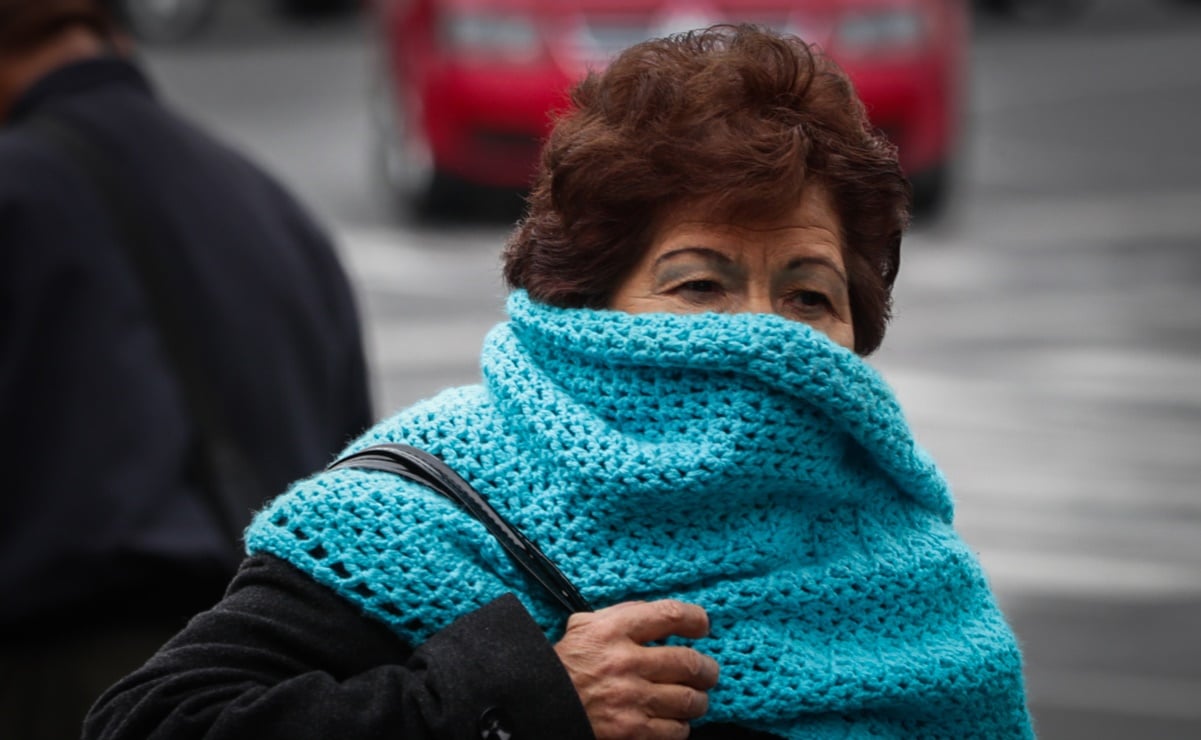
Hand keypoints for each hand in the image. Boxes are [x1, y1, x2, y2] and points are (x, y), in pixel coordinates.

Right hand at [554, 599, 718, 739]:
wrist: (541, 705)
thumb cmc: (565, 664)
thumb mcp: (584, 626)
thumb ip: (620, 615)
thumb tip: (658, 616)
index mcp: (614, 630)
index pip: (671, 615)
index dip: (696, 619)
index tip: (702, 626)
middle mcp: (625, 662)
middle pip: (689, 662)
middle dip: (707, 669)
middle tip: (708, 671)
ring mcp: (630, 698)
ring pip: (689, 699)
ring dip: (698, 699)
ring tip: (696, 698)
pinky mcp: (631, 730)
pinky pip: (675, 730)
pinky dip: (681, 726)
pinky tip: (674, 720)